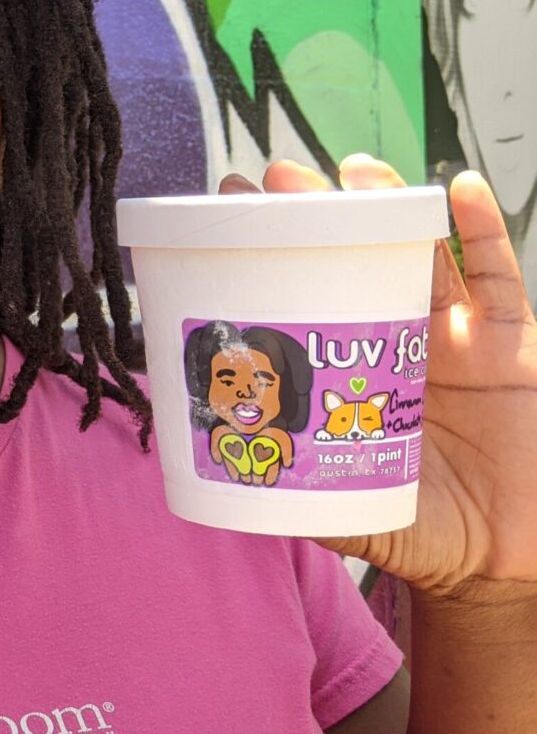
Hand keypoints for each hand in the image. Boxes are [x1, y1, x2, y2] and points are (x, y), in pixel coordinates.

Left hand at [220, 157, 536, 602]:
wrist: (500, 563)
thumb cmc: (420, 528)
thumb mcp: (342, 508)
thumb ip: (294, 493)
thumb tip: (226, 479)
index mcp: (352, 367)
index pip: (305, 292)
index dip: (270, 251)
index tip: (228, 209)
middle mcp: (399, 337)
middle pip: (355, 255)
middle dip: (317, 212)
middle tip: (275, 179)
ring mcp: (457, 335)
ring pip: (420, 251)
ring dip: (388, 203)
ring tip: (354, 170)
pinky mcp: (511, 344)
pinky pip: (497, 275)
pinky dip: (480, 228)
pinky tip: (458, 189)